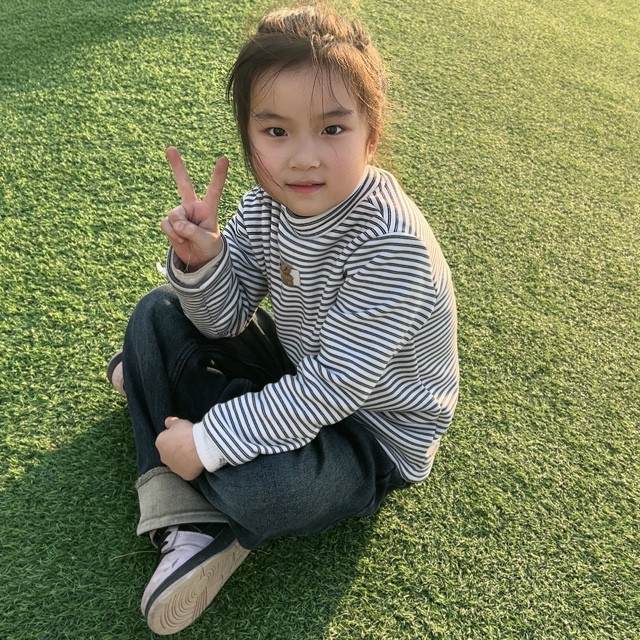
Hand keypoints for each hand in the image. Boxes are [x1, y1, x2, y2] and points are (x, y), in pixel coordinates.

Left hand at [156, 417, 204, 480]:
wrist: (200, 446)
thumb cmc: (187, 432)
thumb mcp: (178, 422)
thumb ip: (170, 422)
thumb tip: (167, 422)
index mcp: (160, 443)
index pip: (165, 439)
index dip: (175, 436)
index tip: (183, 434)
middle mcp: (163, 457)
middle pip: (170, 452)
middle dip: (177, 449)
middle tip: (188, 443)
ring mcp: (174, 468)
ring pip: (178, 462)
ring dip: (183, 458)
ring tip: (194, 452)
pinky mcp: (184, 475)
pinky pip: (187, 470)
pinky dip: (191, 466)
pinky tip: (197, 461)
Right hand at [161, 147, 228, 270]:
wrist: (198, 259)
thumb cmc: (209, 247)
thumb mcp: (206, 241)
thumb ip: (193, 232)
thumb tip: (177, 224)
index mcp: (208, 209)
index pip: (214, 190)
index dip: (218, 176)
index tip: (224, 159)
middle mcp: (193, 206)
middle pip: (184, 183)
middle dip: (176, 166)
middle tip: (170, 148)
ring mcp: (180, 213)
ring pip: (174, 214)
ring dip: (179, 230)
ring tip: (187, 238)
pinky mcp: (170, 222)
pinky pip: (166, 224)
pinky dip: (172, 235)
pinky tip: (179, 240)